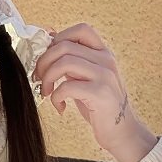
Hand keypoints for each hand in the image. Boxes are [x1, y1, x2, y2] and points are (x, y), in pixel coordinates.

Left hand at [31, 23, 158, 161]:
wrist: (122, 132)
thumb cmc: (100, 107)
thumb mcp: (86, 79)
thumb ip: (73, 61)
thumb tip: (50, 37)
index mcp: (103, 54)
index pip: (81, 29)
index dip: (58, 39)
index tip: (48, 58)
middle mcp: (106, 60)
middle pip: (65, 46)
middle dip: (44, 62)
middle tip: (38, 78)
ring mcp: (105, 76)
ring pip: (64, 63)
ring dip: (48, 78)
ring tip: (47, 92)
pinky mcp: (100, 94)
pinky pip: (67, 87)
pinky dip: (56, 97)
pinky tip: (59, 107)